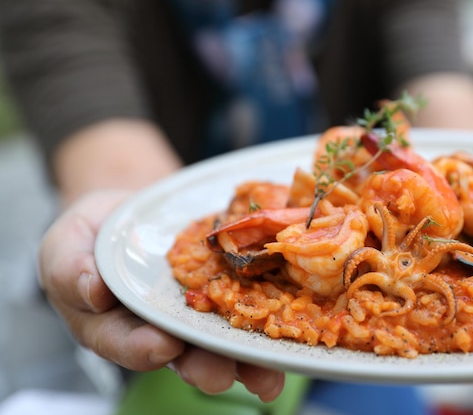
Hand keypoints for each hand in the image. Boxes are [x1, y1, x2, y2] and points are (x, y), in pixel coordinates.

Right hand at [38, 189, 284, 400]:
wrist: (137, 210)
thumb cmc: (95, 233)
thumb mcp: (68, 244)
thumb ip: (70, 268)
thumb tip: (92, 289)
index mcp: (114, 325)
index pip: (123, 343)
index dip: (141, 349)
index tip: (162, 347)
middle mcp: (159, 329)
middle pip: (181, 357)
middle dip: (205, 368)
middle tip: (222, 374)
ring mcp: (196, 315)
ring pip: (220, 344)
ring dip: (245, 362)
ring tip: (268, 377)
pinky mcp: (226, 293)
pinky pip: (247, 309)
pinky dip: (269, 321)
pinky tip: (291, 331)